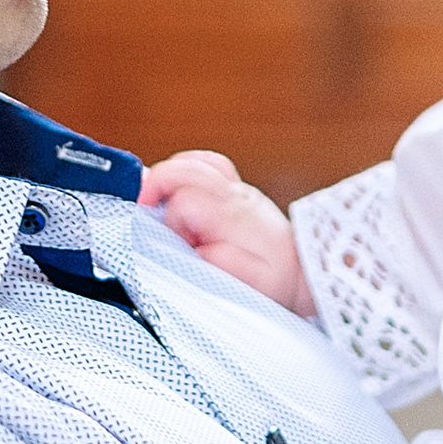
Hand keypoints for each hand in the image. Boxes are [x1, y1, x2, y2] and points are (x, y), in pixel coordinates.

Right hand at [140, 149, 314, 313]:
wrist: (301, 270)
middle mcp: (235, 196)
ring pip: (197, 161)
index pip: (187, 201)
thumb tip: (195, 247)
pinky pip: (208, 163)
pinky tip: (175, 184)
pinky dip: (186, 167)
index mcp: (233, 218)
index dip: (172, 220)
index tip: (176, 241)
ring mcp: (236, 188)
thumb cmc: (274, 279)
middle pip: (189, 168)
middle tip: (142, 203)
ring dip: (170, 173)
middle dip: (158, 181)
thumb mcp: (249, 282)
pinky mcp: (235, 189)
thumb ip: (219, 262)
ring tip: (154, 192)